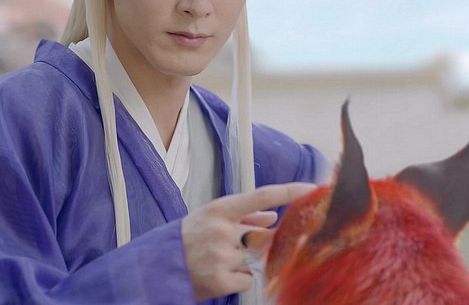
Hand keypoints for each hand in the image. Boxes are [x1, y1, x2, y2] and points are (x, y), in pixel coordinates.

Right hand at [182, 182, 315, 300]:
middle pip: (264, 236)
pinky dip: (240, 281)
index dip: (289, 192)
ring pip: (257, 261)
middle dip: (262, 245)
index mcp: (219, 210)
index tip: (312, 188)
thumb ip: (243, 216)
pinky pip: (248, 280)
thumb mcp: (210, 219)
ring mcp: (221, 256)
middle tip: (242, 248)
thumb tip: (272, 216)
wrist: (155, 268)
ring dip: (247, 264)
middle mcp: (222, 230)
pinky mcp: (220, 280)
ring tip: (222, 263)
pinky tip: (221, 276)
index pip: (261, 195)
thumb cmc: (187, 239)